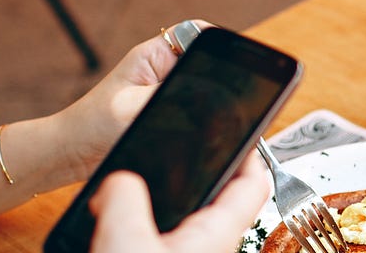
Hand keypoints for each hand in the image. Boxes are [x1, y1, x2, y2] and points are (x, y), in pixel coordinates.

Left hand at [52, 20, 214, 177]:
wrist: (72, 155)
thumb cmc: (92, 127)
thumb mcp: (136, 108)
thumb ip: (175, 96)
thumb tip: (211, 94)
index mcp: (155, 56)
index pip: (199, 34)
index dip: (220, 45)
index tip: (240, 62)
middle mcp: (163, 69)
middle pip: (208, 63)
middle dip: (221, 80)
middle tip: (229, 100)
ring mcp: (166, 91)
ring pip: (205, 91)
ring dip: (211, 106)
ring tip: (208, 121)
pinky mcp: (166, 113)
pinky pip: (196, 113)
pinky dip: (202, 124)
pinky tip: (200, 137)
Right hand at [90, 159, 270, 251]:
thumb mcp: (123, 241)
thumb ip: (124, 198)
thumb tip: (122, 178)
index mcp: (216, 235)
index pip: (253, 183)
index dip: (249, 150)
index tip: (238, 124)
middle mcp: (209, 249)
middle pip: (218, 197)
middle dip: (197, 171)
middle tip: (179, 146)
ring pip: (186, 219)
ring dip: (162, 199)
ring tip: (138, 179)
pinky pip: (160, 238)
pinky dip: (140, 224)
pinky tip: (111, 220)